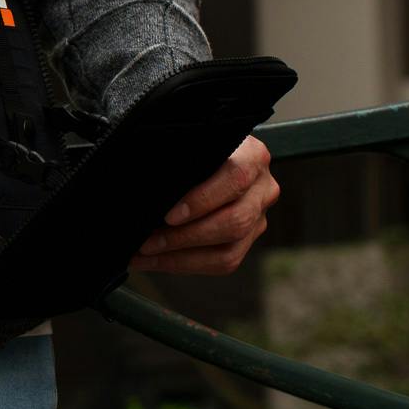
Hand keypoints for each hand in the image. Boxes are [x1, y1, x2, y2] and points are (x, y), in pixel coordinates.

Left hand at [131, 135, 278, 274]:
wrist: (214, 154)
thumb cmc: (195, 147)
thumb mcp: (190, 144)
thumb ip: (177, 161)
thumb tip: (145, 192)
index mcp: (252, 156)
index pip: (235, 179)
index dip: (202, 201)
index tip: (169, 216)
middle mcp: (263, 189)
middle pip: (234, 222)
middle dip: (185, 238)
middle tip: (147, 243)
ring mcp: (259, 216)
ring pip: (230, 251)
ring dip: (181, 258)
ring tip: (145, 257)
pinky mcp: (248, 238)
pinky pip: (223, 262)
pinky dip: (185, 264)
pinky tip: (157, 261)